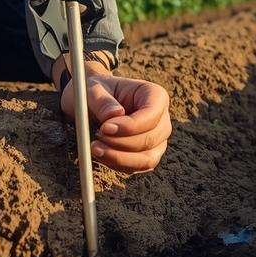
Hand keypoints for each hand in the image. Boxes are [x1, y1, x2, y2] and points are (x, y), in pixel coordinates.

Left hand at [52, 54, 172, 172]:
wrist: (94, 105)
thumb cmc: (97, 93)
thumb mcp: (93, 89)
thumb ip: (102, 100)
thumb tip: (115, 114)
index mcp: (154, 95)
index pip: (152, 113)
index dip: (130, 125)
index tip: (105, 128)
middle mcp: (162, 119)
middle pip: (150, 138)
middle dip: (121, 143)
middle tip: (96, 139)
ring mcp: (158, 140)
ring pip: (146, 158)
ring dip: (119, 158)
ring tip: (95, 148)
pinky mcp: (148, 155)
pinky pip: (137, 167)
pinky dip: (118, 165)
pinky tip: (101, 154)